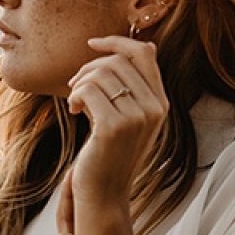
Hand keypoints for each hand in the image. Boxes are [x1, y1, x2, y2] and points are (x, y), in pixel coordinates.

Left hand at [67, 34, 169, 205]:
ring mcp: (136, 118)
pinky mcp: (114, 127)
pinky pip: (88, 90)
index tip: (92, 44)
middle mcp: (154, 109)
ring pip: (100, 74)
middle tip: (75, 87)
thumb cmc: (110, 151)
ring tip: (75, 102)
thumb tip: (148, 45)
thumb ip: (135, 84)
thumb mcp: (129, 115)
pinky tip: (74, 111)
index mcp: (160, 103)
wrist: (105, 193)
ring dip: (79, 83)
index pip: (143, 53)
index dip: (116, 41)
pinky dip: (75, 95)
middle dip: (89, 68)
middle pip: (117, 61)